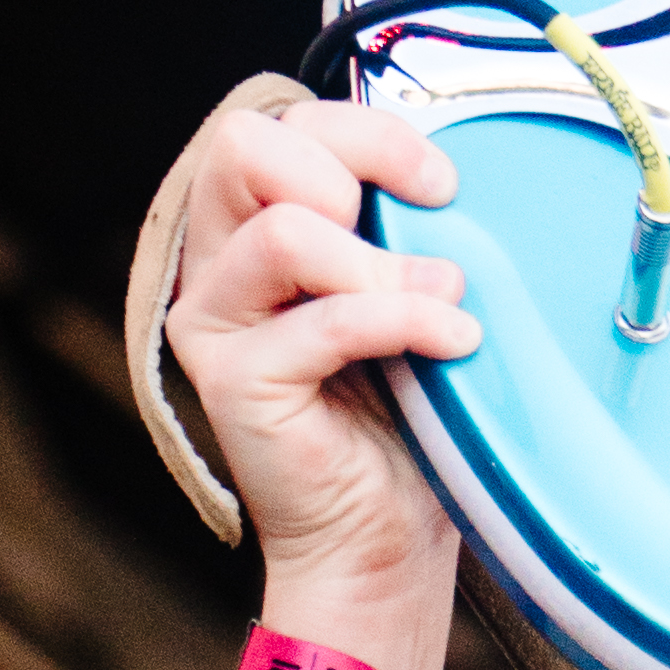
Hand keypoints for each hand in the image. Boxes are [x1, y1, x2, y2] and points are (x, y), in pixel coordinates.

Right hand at [162, 87, 477, 669]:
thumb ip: (399, 231)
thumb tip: (443, 174)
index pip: (278, 123)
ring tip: (445, 305)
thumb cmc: (407, 421)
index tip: (442, 182)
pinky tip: (455, 343)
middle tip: (427, 223)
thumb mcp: (410, 297)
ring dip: (383, 263)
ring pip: (282, 230)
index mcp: (253, 227)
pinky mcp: (235, 383)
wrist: (387, 545)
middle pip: (247, 146)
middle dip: (353, 164)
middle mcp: (217, 264)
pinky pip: (321, 320)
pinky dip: (402, 320)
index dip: (364, 130)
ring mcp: (214, 323)